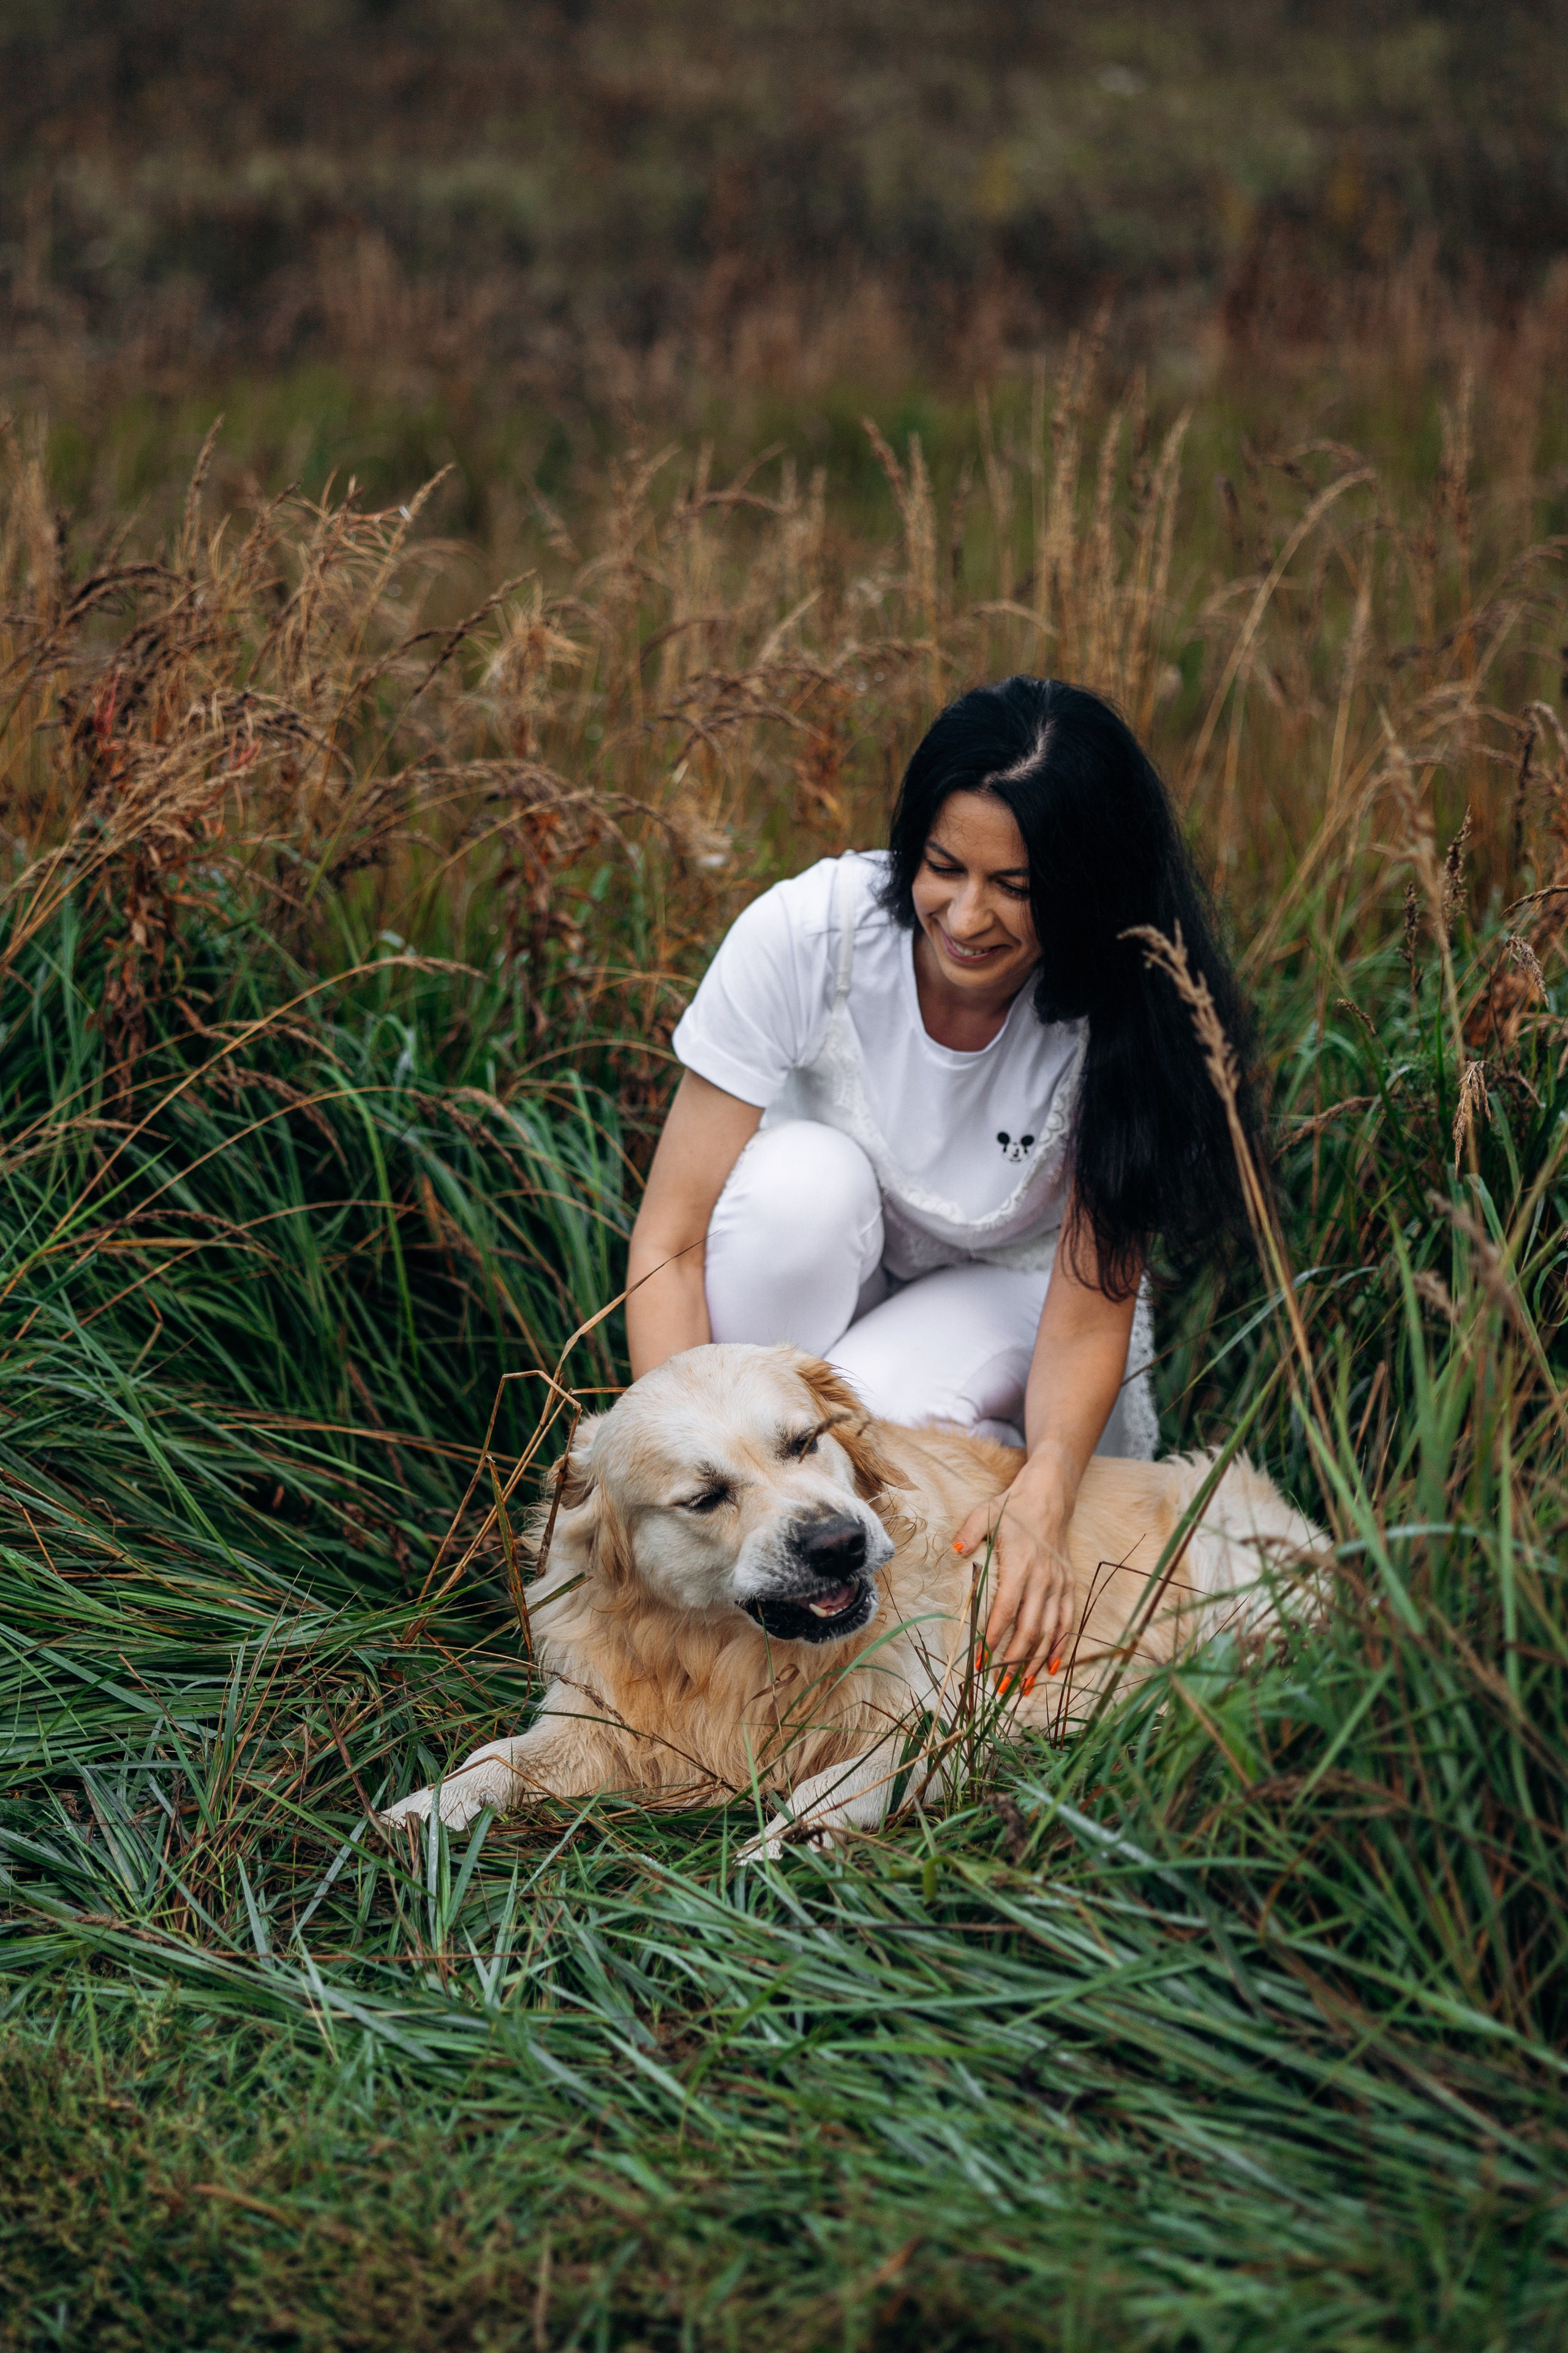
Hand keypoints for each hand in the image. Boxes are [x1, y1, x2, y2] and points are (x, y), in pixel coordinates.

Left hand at [952, 1467, 1076, 1690]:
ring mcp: (1059, 1583)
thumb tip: (956, 1551)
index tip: (980, 1661)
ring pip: (1050, 1630)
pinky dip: (1061, 1646)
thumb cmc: (1012, 1508)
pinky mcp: (1069, 1584)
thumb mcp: (985, 1513)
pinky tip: (1052, 1668)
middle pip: (1030, 1628)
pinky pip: (1068, 1621)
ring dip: (1038, 1661)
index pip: (1007, 1610)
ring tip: (1024, 1687)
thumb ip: (969, 1531)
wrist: (1049, 1498)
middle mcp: (1043, 1578)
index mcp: (1021, 1565)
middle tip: (999, 1686)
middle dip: (1014, 1661)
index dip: (994, 1638)